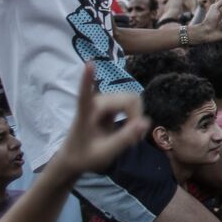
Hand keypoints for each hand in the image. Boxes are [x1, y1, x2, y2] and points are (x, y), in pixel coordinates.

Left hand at [46, 64, 148, 182]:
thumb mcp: (105, 153)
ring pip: (133, 100)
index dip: (89, 79)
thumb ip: (124, 138)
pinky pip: (132, 104)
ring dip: (137, 117)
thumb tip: (146, 122)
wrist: (75, 158)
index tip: (88, 63)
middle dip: (137, 117)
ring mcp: (105, 101)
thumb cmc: (84, 157)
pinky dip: (136, 117)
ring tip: (131, 137)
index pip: (86, 94)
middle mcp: (97, 101)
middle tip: (134, 140)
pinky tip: (131, 130)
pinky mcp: (111, 104)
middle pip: (129, 99)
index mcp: (87, 113)